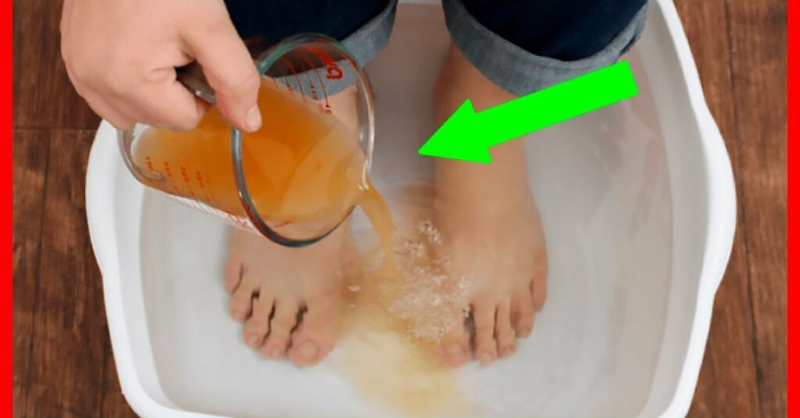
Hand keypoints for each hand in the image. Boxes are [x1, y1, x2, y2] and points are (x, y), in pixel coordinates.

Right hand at [60, 0, 261, 132]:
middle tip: (177, 44)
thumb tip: (248, 123)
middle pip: (157, 119)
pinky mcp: (71, 55)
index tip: (197, 55)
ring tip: (157, 44)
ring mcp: (77, 68)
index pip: (185, 121)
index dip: (202, 92)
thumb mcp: (211, 26)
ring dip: (151, 90)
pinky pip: (105, 92)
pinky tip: (137, 45)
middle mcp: (93, 81)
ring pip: (130, 111)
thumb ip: (235, 80)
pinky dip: (127, 80)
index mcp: (128, 81)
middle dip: (175, 90)